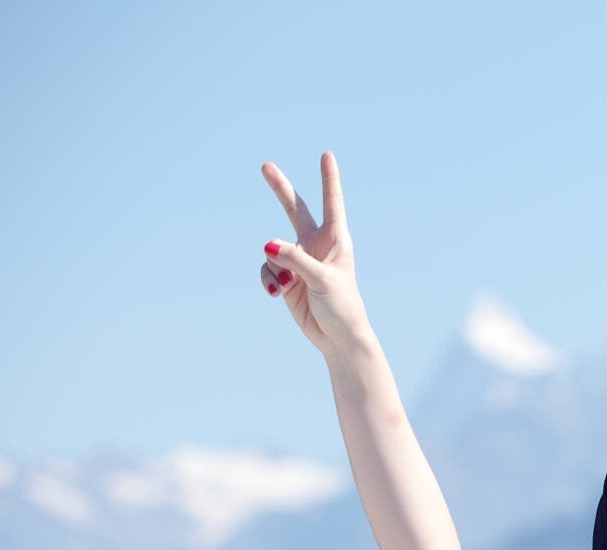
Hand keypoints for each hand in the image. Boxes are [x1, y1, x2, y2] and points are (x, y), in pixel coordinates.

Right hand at [258, 151, 371, 354]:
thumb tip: (266, 245)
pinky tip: (275, 293)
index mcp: (335, 240)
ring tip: (284, 286)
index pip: (332, 203)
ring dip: (273, 267)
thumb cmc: (341, 307)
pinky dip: (268, 279)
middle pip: (295, 210)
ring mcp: (299, 260)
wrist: (337, 338)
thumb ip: (294, 259)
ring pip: (273, 250)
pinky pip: (268, 269)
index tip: (327, 155)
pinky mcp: (287, 278)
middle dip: (280, 189)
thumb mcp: (321, 279)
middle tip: (265, 166)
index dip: (329, 179)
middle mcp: (316, 245)